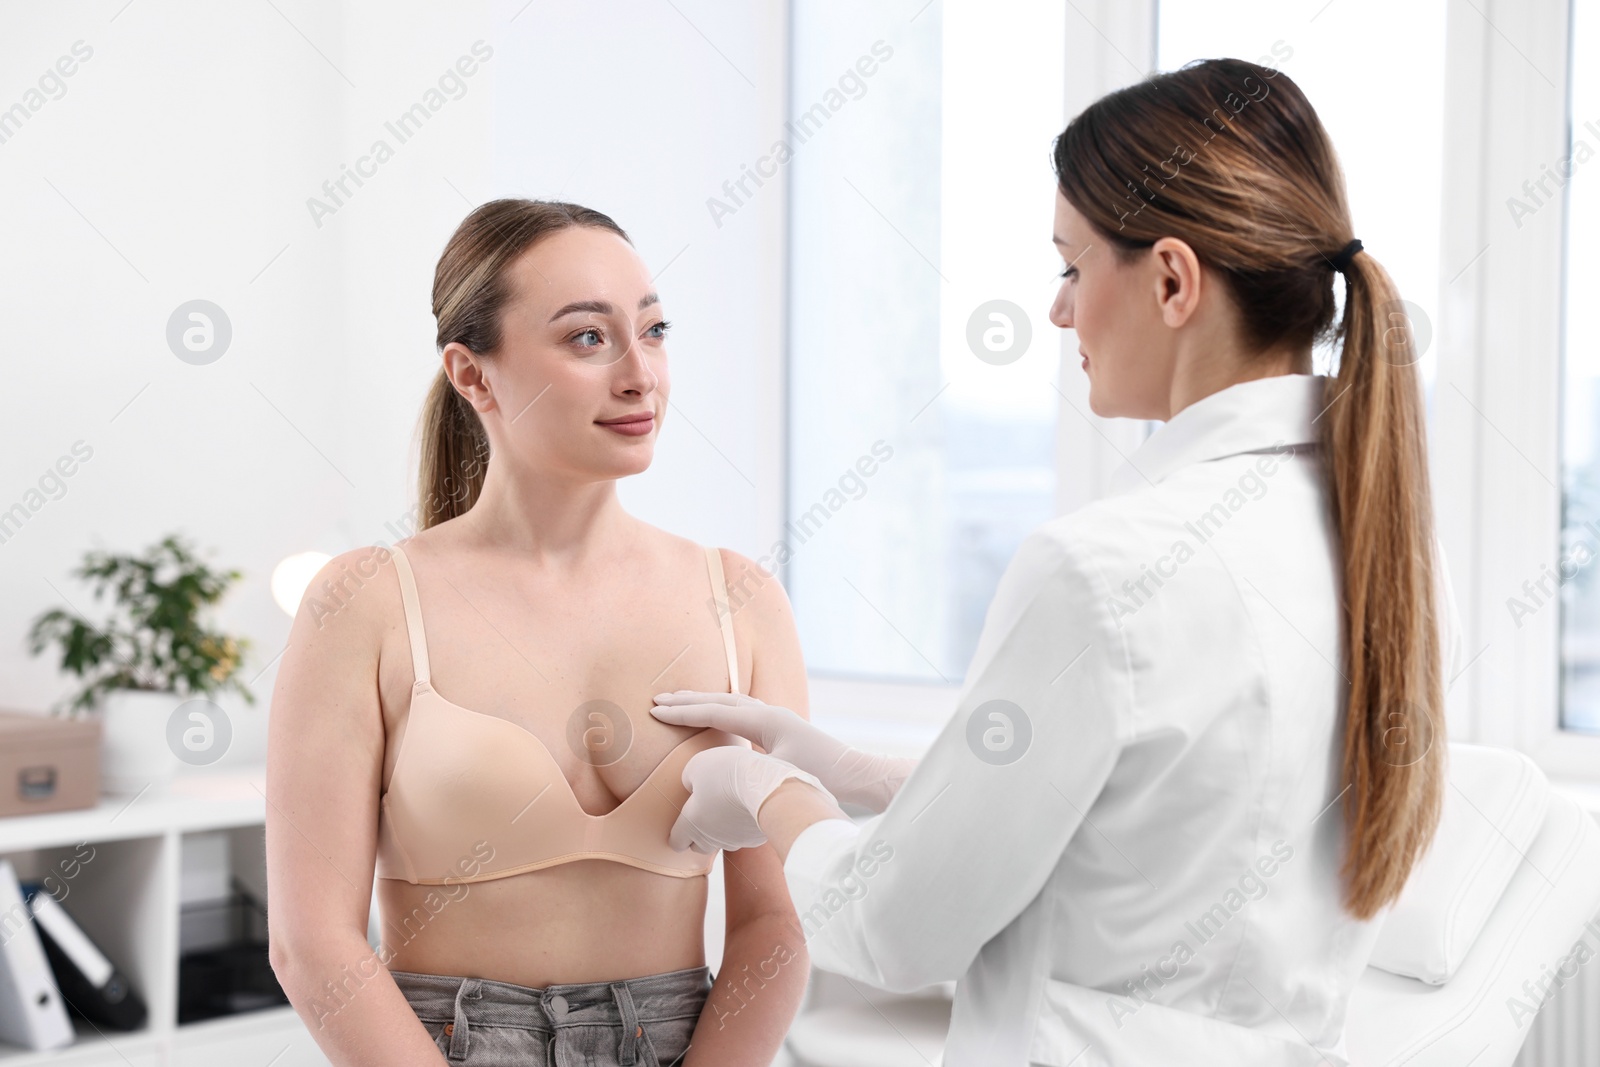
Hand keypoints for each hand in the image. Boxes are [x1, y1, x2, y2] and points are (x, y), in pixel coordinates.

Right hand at [651, 691, 918, 813]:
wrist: (857, 775)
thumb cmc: (822, 777)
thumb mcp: (782, 775)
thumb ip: (751, 771)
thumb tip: (721, 772)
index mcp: (766, 720)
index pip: (716, 712)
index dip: (684, 712)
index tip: (656, 710)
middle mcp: (771, 713)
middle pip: (721, 700)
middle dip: (688, 700)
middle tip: (659, 699)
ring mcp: (778, 719)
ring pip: (732, 702)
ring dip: (705, 702)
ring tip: (681, 702)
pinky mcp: (783, 729)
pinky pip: (744, 712)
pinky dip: (723, 710)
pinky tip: (718, 717)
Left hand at [668, 745, 833, 853]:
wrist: (767, 786)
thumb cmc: (727, 773)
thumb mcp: (696, 765)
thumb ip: (688, 779)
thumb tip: (693, 786)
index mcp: (692, 824)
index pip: (677, 842)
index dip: (677, 833)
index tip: (682, 821)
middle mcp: (710, 839)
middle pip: (698, 847)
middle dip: (699, 833)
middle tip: (706, 811)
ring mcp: (735, 841)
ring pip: (723, 841)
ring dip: (722, 829)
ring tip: (730, 806)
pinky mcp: (755, 838)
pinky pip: (744, 834)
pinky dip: (743, 825)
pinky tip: (749, 807)